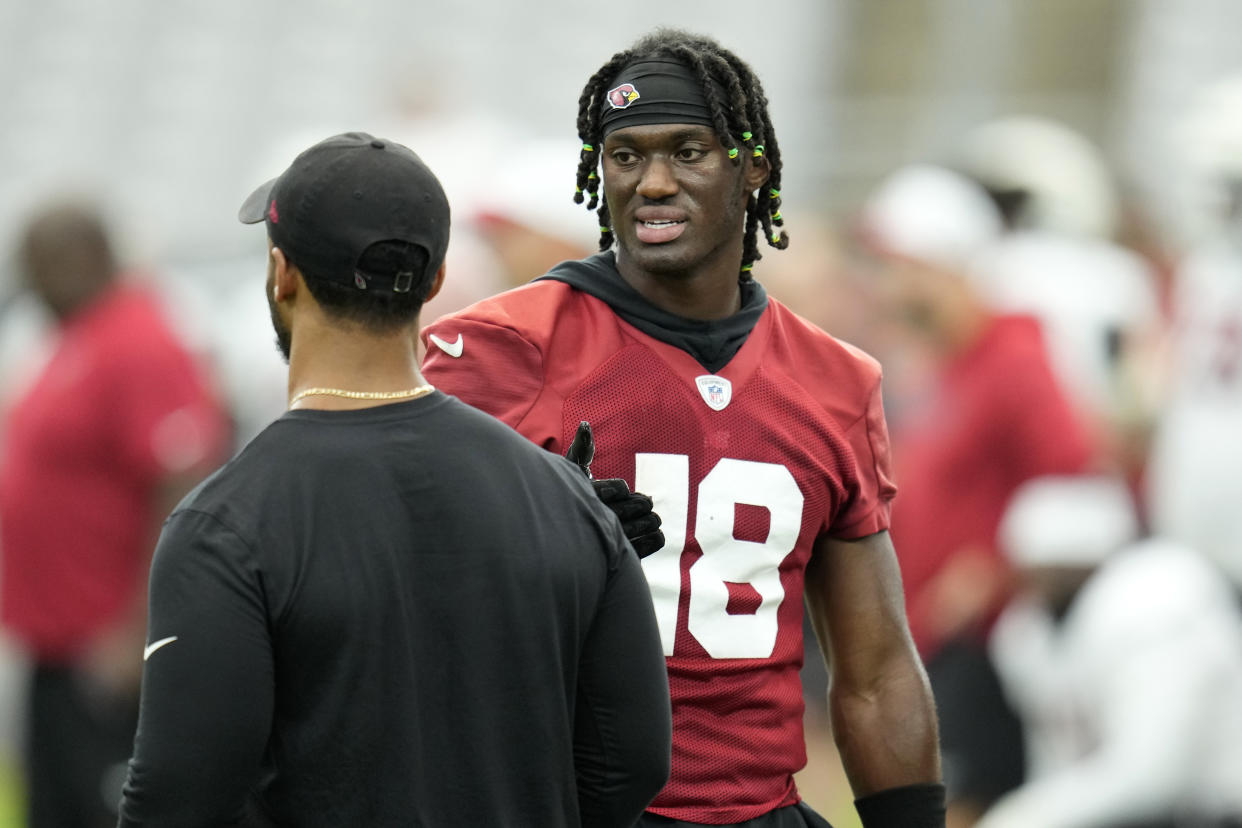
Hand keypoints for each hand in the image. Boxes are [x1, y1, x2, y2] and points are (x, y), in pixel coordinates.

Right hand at [566, 421, 665, 557]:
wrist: (563, 541)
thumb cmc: (570, 498)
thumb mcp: (571, 471)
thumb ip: (581, 450)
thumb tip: (585, 425)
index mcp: (584, 500)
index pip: (607, 492)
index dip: (617, 489)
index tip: (623, 489)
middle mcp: (593, 522)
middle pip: (624, 512)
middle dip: (639, 505)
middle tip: (648, 503)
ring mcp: (605, 543)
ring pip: (634, 531)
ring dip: (649, 523)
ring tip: (654, 520)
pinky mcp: (616, 560)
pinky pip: (640, 551)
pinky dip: (653, 542)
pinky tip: (658, 535)